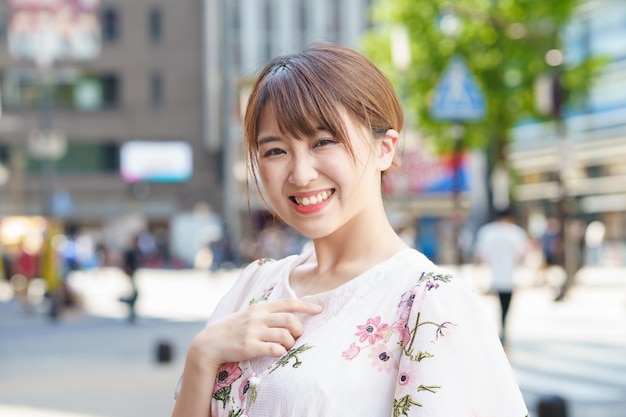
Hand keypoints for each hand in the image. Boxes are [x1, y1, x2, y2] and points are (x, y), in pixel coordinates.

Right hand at [188, 299, 322, 370]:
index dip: (306, 305)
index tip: (319, 309)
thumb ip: (267, 313)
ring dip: (291, 343)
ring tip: (286, 347)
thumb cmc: (233, 329)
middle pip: (290, 320)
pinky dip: (281, 351)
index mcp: (260, 308)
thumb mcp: (249, 314)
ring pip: (285, 335)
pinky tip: (278, 353)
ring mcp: (254, 332)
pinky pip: (274, 349)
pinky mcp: (250, 347)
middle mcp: (258, 317)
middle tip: (296, 337)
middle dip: (299, 329)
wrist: (210, 342)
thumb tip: (290, 313)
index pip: (288, 303)